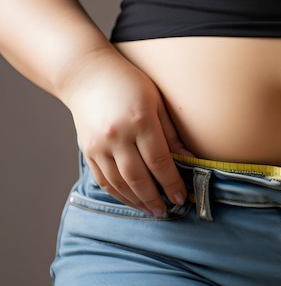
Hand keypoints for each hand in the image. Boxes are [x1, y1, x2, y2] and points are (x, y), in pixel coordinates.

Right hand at [64, 50, 191, 214]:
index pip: (159, 161)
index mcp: (140, 121)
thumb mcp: (157, 101)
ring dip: (137, 201)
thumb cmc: (129, 84)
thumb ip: (172, 133)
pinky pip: (103, 180)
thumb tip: (189, 159)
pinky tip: (132, 201)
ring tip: (153, 211)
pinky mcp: (87, 151)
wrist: (86, 74)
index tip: (182, 197)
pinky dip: (119, 194)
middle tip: (168, 210)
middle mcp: (117, 135)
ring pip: (119, 183)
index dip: (172, 183)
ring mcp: (99, 145)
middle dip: (155, 198)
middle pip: (138, 177)